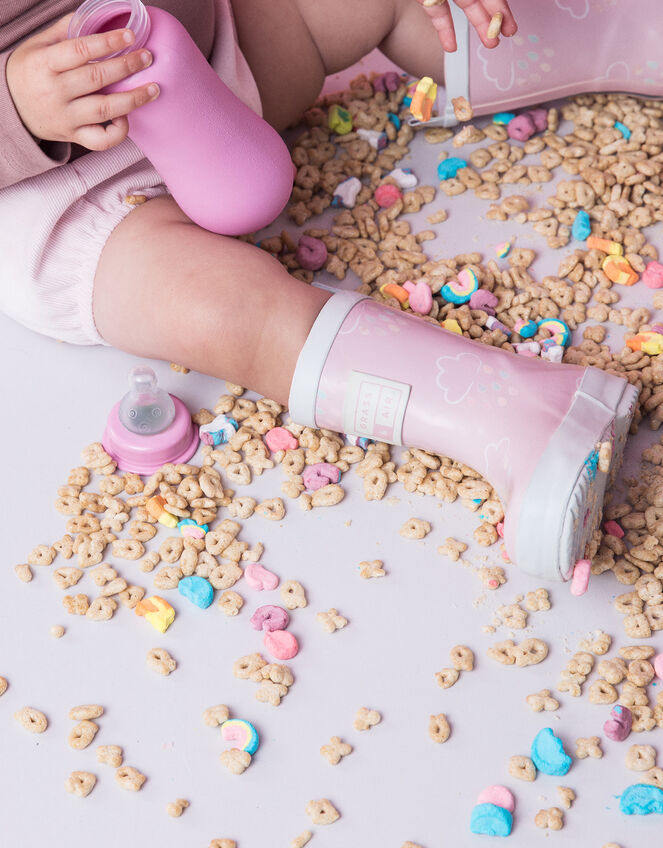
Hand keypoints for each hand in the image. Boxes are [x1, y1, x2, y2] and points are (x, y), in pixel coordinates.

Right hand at [6, 13, 158, 150]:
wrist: (11, 108)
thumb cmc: (30, 72)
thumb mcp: (39, 45)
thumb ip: (66, 30)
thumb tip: (98, 16)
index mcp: (45, 63)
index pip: (80, 50)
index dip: (107, 42)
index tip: (130, 36)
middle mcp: (55, 92)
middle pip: (97, 78)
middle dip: (126, 66)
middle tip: (147, 57)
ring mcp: (66, 117)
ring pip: (104, 110)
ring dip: (133, 99)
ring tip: (154, 89)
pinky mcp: (74, 136)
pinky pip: (102, 140)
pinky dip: (119, 132)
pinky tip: (127, 118)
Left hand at [416, 0, 516, 52]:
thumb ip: (445, 3)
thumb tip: (472, 12)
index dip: (497, 5)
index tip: (508, 21)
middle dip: (495, 14)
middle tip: (510, 33)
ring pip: (464, 3)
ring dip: (479, 24)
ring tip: (491, 44)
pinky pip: (438, 13)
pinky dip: (445, 29)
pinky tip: (452, 48)